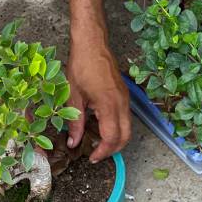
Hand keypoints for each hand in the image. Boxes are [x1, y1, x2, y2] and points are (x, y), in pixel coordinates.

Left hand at [66, 42, 130, 162]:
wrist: (92, 44)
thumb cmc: (81, 65)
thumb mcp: (73, 95)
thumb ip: (75, 122)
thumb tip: (73, 142)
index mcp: (108, 104)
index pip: (111, 137)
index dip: (102, 151)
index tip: (91, 157)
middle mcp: (121, 103)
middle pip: (126, 136)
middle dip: (113, 150)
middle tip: (97, 155)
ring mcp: (125, 98)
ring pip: (128, 127)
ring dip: (116, 139)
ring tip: (98, 144)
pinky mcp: (125, 94)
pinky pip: (126, 117)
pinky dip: (118, 127)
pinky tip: (102, 127)